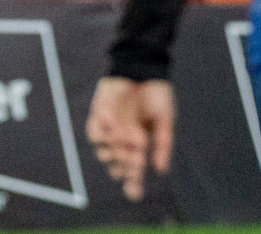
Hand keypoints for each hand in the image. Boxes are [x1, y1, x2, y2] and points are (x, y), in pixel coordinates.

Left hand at [86, 77, 174, 200]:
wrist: (142, 69)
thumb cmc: (156, 95)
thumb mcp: (165, 120)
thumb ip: (163, 144)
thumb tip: (161, 170)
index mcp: (138, 148)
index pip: (132, 173)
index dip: (133, 184)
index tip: (135, 193)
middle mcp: (121, 143)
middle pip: (117, 168)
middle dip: (127, 165)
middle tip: (139, 154)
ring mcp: (108, 132)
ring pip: (104, 154)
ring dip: (118, 148)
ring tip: (132, 132)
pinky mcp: (97, 119)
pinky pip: (95, 135)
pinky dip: (105, 133)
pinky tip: (116, 120)